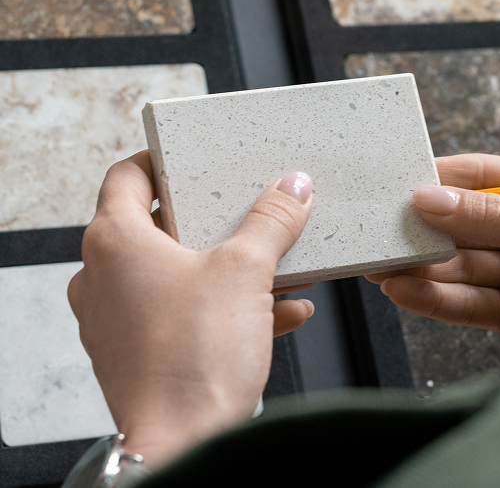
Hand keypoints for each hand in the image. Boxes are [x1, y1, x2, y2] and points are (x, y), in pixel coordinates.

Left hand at [68, 151, 313, 468]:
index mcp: (115, 241)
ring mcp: (116, 318)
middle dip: (211, 220)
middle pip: (156, 224)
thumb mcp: (247, 271)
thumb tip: (292, 188)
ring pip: (174, 273)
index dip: (160, 160)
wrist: (184, 447)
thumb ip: (272, 220)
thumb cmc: (193, 361)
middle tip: (241, 211)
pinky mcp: (136, 352)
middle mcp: (103, 277)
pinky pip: (182, 314)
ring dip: (226, 267)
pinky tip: (279, 311)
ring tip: (273, 266)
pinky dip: (223, 306)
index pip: (126, 175)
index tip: (191, 158)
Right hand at [367, 153, 499, 373]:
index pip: (488, 176)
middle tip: (382, 229)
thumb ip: (491, 215)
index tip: (402, 182)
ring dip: (422, 267)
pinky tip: (406, 290)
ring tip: (384, 265)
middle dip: (425, 229)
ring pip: (462, 266)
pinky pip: (468, 304)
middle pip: (467, 224)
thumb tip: (432, 197)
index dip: (444, 178)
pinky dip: (434, 299)